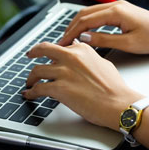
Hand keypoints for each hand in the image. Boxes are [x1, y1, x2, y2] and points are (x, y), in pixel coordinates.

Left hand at [23, 41, 142, 130]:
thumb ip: (87, 54)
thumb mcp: (102, 62)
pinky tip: (29, 94)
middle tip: (29, 55)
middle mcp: (70, 57)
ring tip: (29, 83)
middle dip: (33, 52)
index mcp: (80, 49)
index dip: (51, 52)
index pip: (59, 46)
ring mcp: (64, 72)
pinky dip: (31, 92)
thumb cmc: (114, 86)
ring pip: (37, 70)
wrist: (119, 103)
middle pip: (43, 49)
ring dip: (31, 78)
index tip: (46, 55)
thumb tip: (77, 48)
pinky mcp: (59, 88)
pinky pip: (38, 88)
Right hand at [59, 0, 148, 53]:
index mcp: (116, 12)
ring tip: (70, 36)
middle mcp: (114, 5)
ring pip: (89, 12)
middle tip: (63, 40)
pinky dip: (87, 21)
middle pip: (84, 13)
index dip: (73, 32)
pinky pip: (97, 13)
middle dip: (71, 26)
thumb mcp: (128, 43)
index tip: (64, 42)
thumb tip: (85, 38)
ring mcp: (116, 6)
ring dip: (78, 23)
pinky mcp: (119, 10)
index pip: (86, 20)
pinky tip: (84, 30)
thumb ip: (104, 39)